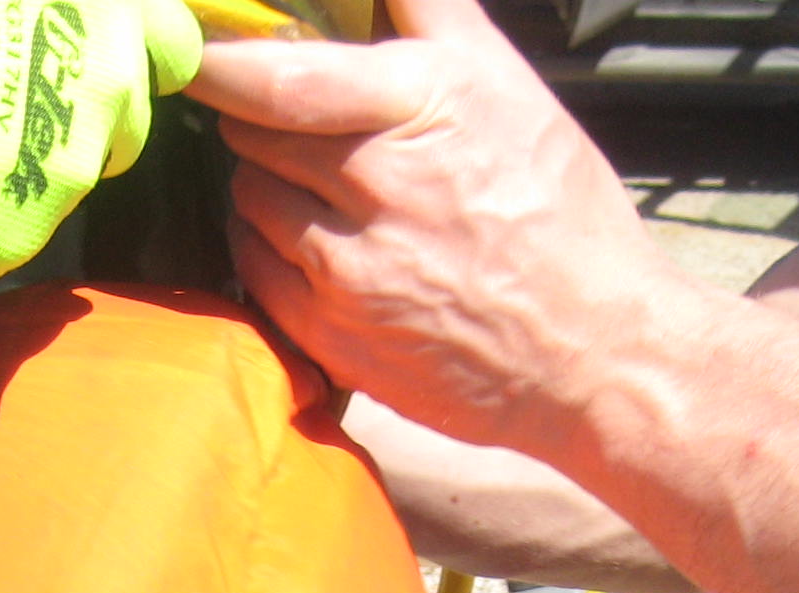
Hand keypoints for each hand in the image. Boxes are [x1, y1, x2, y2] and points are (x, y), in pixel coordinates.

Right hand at [0, 0, 204, 309]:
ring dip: (29, 153)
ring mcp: (57, 165)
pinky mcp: (13, 231)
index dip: (128, 41)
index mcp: (85, 4)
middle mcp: (93, 83)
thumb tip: (29, 10)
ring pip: (73, 170)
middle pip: (128, 110)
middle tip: (0, 85)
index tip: (87, 44)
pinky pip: (15, 220)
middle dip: (84, 103)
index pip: (168, 36)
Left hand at [186, 0, 669, 458]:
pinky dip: (266, 245)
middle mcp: (380, 184)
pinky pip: (253, 265)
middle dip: (261, 116)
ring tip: (321, 189)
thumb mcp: (506, 85)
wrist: (594, 352)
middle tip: (297, 124)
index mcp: (425, 105)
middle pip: (255, 129)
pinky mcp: (332, 332)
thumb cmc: (558, 212)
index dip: (225, 62)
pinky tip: (312, 241)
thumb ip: (426, 13)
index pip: (282, 72)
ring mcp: (350, 266)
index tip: (204, 54)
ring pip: (249, 195)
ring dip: (266, 182)